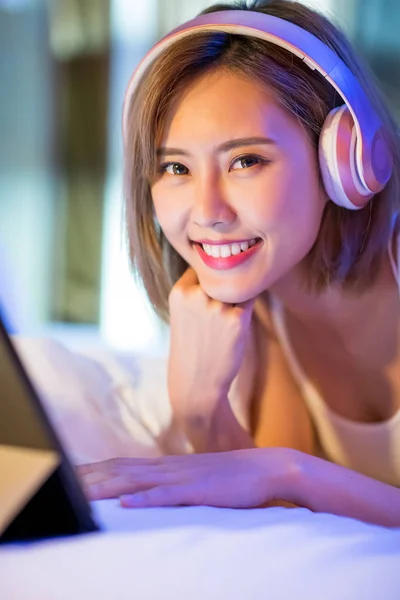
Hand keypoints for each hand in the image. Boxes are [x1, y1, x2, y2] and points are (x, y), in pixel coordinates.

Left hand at [77, 447, 295, 508]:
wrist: (267, 468)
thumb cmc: (232, 478)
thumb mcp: (198, 479)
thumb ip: (175, 483)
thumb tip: (155, 491)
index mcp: (168, 465)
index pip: (123, 464)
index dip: (95, 470)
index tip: (71, 475)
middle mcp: (170, 467)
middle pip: (121, 470)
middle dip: (91, 478)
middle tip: (63, 482)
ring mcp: (184, 477)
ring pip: (137, 480)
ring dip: (107, 487)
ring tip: (81, 493)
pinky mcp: (200, 490)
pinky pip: (168, 495)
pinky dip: (145, 499)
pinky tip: (126, 504)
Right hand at [168, 268, 254, 433]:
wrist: (196, 384)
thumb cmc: (191, 347)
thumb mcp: (182, 313)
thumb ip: (196, 290)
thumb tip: (225, 267)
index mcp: (179, 292)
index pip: (203, 268)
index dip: (210, 279)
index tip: (209, 295)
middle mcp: (197, 296)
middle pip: (223, 274)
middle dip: (225, 287)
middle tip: (220, 311)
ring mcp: (218, 308)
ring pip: (238, 286)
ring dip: (238, 297)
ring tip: (225, 321)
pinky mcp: (237, 321)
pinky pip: (251, 300)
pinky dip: (247, 307)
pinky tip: (238, 322)